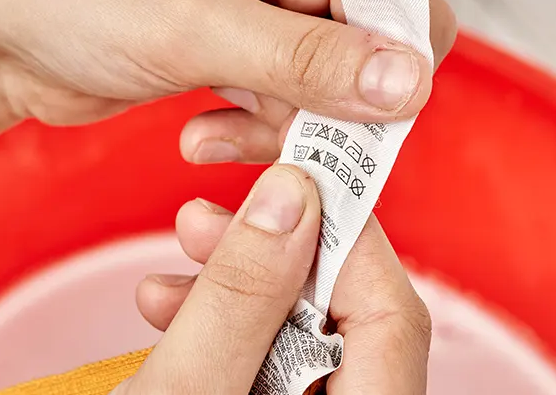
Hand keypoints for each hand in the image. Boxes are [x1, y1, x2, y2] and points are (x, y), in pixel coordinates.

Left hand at [0, 0, 454, 129]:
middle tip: (291, 147)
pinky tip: (202, 135)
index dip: (396, 59)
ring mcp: (261, 13)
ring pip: (327, 89)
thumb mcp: (192, 24)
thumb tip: (407, 82)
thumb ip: (306, 58)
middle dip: (335, 110)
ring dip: (285, 129)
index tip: (369, 118)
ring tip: (218, 136)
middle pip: (368, 47)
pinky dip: (253, 131)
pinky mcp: (236, 56)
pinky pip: (280, 106)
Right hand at [130, 166, 431, 393]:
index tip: (286, 183)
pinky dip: (224, 329)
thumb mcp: (185, 388)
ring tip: (165, 279)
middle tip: (201, 223)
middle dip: (269, 258)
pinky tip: (169, 313)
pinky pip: (271, 358)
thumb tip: (289, 197)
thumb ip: (241, 298)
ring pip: (300, 333)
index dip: (339, 238)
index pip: (390, 313)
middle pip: (347, 316)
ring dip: (233, 291)